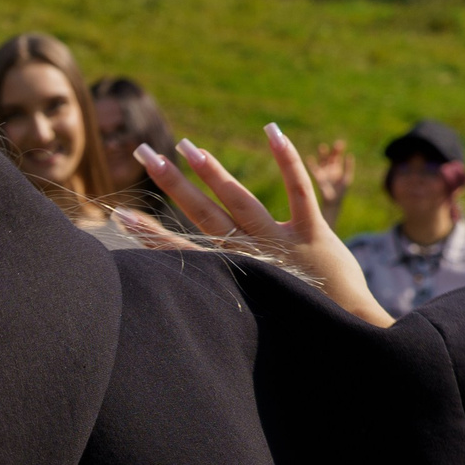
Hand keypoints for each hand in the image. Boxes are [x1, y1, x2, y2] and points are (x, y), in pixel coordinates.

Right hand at [133, 124, 394, 327]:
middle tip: (145, 155)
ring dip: (211, 172)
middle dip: (172, 184)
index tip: (121, 214)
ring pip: (240, 202)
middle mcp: (250, 256)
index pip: (182, 250)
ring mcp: (281, 243)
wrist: (343, 331)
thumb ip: (233, 287)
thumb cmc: (299, 315)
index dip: (150, 234)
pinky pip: (298, 192)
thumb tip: (207, 280)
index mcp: (232, 273)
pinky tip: (271, 132)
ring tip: (187, 147)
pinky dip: (286, 161)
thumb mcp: (256, 304)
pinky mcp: (313, 234)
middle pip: (203, 215)